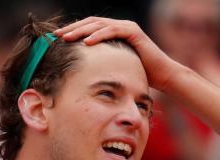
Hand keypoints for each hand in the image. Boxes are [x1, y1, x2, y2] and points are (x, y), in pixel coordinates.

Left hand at [54, 17, 182, 90]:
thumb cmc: (141, 74)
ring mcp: (127, 27)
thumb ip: (104, 62)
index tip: (57, 39)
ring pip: (99, 24)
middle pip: (91, 23)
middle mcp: (120, 26)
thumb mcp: (117, 66)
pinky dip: (99, 35)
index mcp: (114, 32)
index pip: (89, 28)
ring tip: (67, 37)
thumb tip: (84, 70)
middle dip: (72, 29)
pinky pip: (113, 30)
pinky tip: (87, 42)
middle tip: (56, 35)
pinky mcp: (134, 32)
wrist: (163, 76)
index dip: (73, 31)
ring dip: (81, 30)